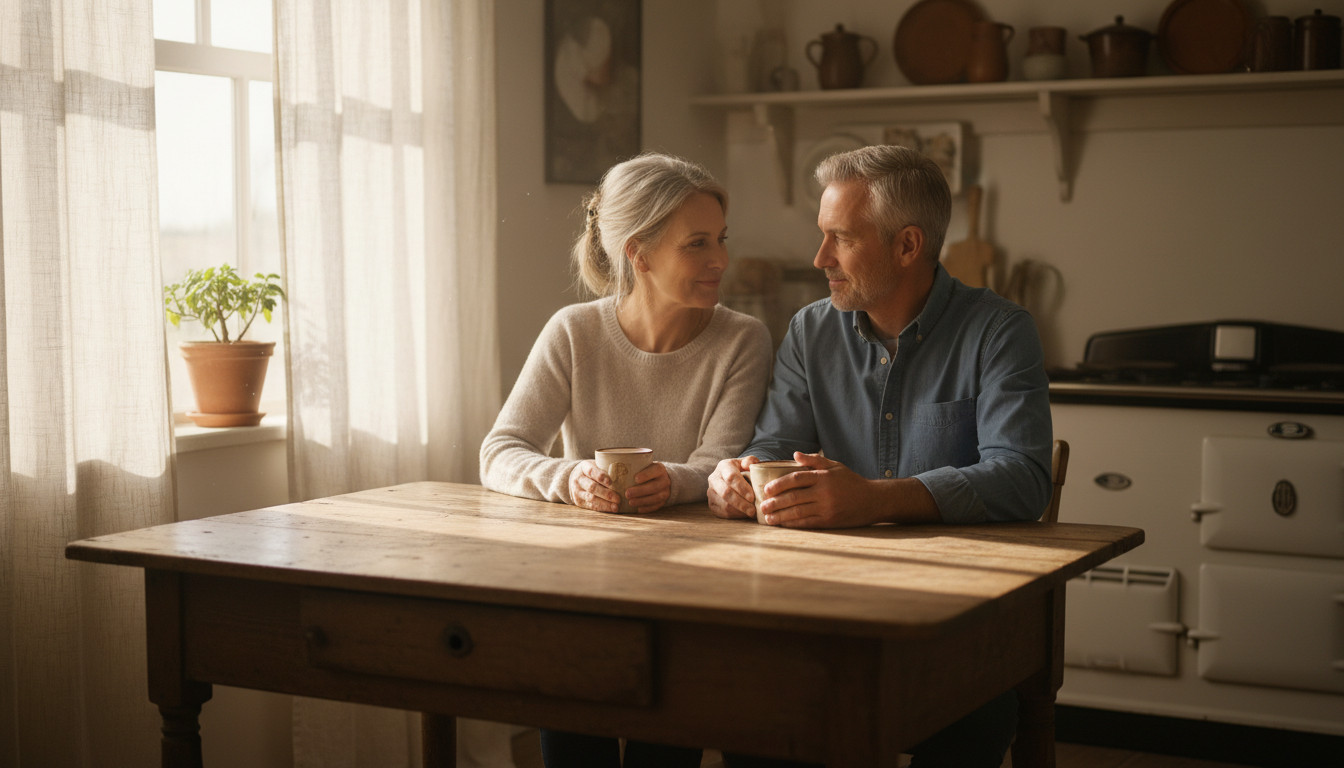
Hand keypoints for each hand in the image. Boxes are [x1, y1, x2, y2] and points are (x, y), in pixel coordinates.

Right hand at [568, 461, 619, 512]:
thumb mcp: (596, 466)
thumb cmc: (593, 472)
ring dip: (604, 503)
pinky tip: (611, 508)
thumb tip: (623, 474)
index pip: (592, 471)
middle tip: (618, 498)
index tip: (610, 482)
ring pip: (591, 498)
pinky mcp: (578, 501)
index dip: (601, 476)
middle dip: (606, 493)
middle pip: (592, 487)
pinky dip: (602, 507)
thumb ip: (606, 469)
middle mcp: (578, 479)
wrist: (575, 478)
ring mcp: (577, 491)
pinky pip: (590, 506)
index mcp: (584, 467)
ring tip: (615, 506)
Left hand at [625, 462, 670, 512]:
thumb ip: (635, 467)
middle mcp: (665, 480)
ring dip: (642, 501)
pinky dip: (647, 508)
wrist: (661, 479)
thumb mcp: (644, 466)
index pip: (655, 471)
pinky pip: (656, 506)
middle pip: (655, 486)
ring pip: (656, 498)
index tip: (635, 479)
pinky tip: (638, 509)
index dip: (646, 475)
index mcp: (659, 469)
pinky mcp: (664, 501)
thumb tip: (616, 470)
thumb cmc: (646, 471)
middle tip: (627, 494)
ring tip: (630, 502)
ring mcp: (666, 492)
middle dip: (640, 491)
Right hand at [708, 456, 759, 518]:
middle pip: (725, 493)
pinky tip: (744, 514)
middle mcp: (714, 478)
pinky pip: (722, 513)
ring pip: (724, 505)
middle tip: (753, 510)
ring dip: (739, 511)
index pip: (731, 477)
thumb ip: (751, 461)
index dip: (742, 488)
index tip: (752, 497)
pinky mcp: (711, 503)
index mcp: (723, 466)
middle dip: (741, 503)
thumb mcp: (747, 463)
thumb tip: (749, 465)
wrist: (732, 478)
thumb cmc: (743, 470)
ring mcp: (711, 492)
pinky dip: (735, 515)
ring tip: (751, 512)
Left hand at [758, 452, 883, 528]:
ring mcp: (827, 508)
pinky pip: (807, 523)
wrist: (873, 500)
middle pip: (793, 497)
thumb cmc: (851, 482)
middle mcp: (824, 492)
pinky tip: (783, 524)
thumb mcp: (835, 466)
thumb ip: (814, 461)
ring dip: (780, 515)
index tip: (766, 489)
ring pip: (798, 512)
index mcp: (823, 477)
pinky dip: (793, 524)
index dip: (779, 484)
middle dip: (775, 502)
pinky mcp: (830, 521)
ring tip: (768, 518)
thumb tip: (795, 454)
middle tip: (761, 506)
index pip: (796, 478)